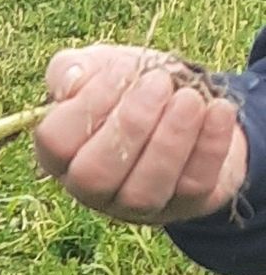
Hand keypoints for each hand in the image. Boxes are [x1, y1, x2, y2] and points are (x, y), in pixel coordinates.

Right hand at [34, 44, 248, 223]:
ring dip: (169, 140)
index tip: (121, 68)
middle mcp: (92, 190)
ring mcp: (137, 206)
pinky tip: (218, 109)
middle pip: (96, 175)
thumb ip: (72, 69)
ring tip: (189, 97)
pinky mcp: (185, 206)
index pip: (56, 141)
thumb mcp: (99, 68)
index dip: (87, 105)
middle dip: (130, 125)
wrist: (186, 105)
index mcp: (61, 154)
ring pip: (144, 191)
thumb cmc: (130, 89)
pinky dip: (209, 145)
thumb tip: (70, 81)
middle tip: (158, 83)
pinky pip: (195, 185)